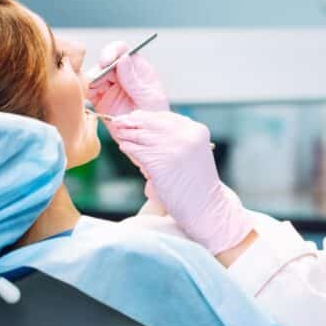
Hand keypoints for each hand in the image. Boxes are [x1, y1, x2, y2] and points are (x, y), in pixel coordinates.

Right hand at [86, 41, 169, 115]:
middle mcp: (121, 74)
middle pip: (103, 62)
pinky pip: (88, 91)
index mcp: (137, 69)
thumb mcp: (149, 98)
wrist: (146, 136)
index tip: (106, 61)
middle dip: (99, 70)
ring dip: (90, 82)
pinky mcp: (99, 99)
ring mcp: (109, 86)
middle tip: (97, 82)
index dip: (111, 51)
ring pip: (93, 76)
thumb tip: (123, 58)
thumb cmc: (155, 116)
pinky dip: (84, 92)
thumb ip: (134, 80)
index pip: (122, 50)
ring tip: (94, 93)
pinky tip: (88, 98)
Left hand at [108, 111, 251, 254]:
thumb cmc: (196, 185)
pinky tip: (124, 147)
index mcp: (196, 130)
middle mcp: (186, 135)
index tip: (133, 118)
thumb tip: (146, 127)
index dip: (146, 116)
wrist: (206, 209)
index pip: (165, 116)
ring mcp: (173, 147)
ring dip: (127, 134)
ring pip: (141, 134)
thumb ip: (176, 138)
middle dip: (133, 122)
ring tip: (120, 135)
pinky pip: (137, 150)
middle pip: (151, 122)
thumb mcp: (192, 153)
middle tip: (119, 123)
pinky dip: (128, 147)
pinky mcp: (160, 161)